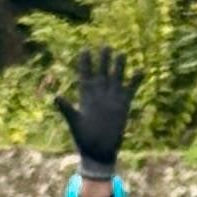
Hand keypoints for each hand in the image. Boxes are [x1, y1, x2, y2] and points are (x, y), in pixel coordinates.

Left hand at [52, 47, 134, 179]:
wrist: (99, 150)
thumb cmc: (84, 138)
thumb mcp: (74, 122)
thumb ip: (67, 109)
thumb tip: (56, 97)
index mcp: (86, 96)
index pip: (85, 75)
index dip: (85, 63)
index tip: (85, 50)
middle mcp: (99, 94)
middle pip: (102, 72)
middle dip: (103, 60)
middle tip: (105, 46)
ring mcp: (112, 98)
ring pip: (116, 78)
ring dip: (119, 67)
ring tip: (122, 53)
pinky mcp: (123, 105)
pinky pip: (130, 89)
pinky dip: (135, 81)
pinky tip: (140, 70)